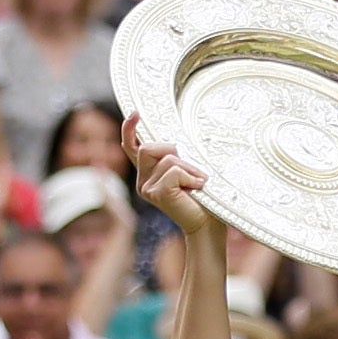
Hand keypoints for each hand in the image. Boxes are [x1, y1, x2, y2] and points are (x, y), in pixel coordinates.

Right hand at [126, 113, 216, 241]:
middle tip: (192, 173)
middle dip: (176, 154)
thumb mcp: (186, 171)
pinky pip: (174, 170)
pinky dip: (190, 176)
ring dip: (188, 167)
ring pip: (167, 157)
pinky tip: (196, 188)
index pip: (132, 147)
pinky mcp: (157, 193)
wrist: (207, 224)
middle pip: (150, 146)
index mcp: (148, 174)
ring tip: (196, 183)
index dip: (129, 129)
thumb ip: (174, 157)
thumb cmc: (201, 198)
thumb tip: (173, 141)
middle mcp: (143, 181)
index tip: (136, 114)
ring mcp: (147, 188)